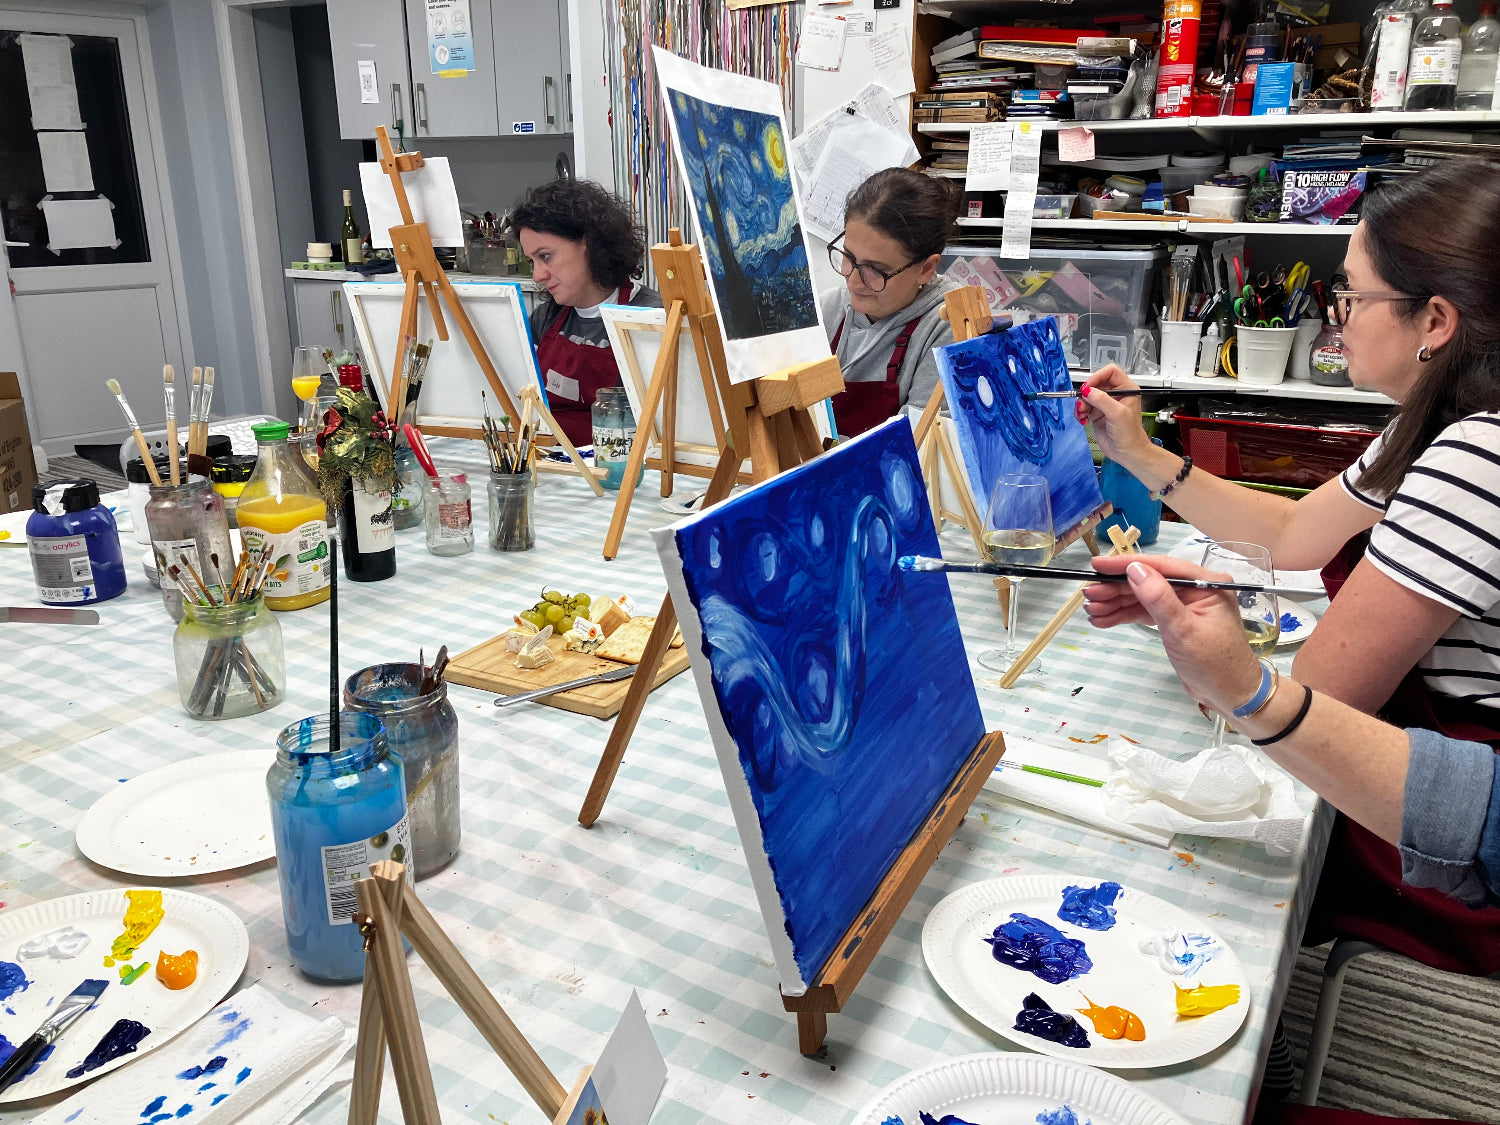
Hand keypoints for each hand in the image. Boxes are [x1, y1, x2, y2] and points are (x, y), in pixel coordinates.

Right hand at [1076, 365, 1153, 467]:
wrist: (1127, 453)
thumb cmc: (1131, 435)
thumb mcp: (1118, 414)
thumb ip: (1102, 400)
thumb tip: (1088, 391)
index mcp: (1126, 389)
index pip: (1110, 372)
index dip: (1098, 376)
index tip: (1089, 387)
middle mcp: (1115, 395)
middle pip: (1096, 383)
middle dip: (1087, 393)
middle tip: (1083, 402)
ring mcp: (1105, 404)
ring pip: (1087, 396)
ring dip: (1081, 404)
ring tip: (1081, 413)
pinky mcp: (1097, 414)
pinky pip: (1083, 407)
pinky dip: (1079, 412)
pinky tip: (1082, 419)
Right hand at [1084, 555, 1263, 716]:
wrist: (1232, 696)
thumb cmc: (1215, 665)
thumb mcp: (1184, 631)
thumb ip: (1158, 599)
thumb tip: (1134, 570)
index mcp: (1205, 583)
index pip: (1160, 567)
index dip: (1125, 565)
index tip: (1097, 566)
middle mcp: (1195, 589)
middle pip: (1147, 581)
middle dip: (1116, 588)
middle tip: (1088, 594)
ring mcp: (1184, 605)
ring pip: (1142, 597)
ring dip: (1116, 603)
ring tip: (1091, 610)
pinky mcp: (1175, 621)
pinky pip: (1145, 612)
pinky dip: (1124, 615)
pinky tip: (1104, 619)